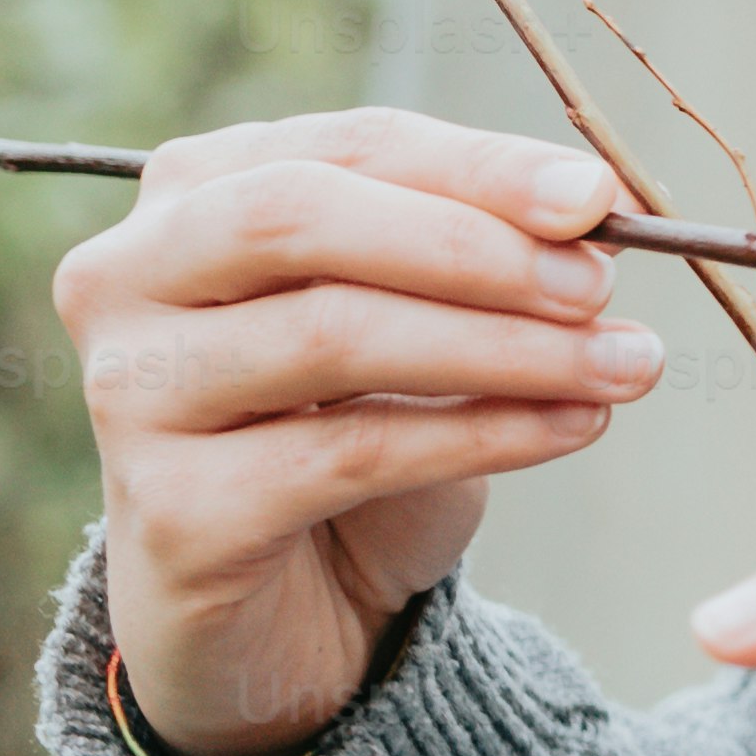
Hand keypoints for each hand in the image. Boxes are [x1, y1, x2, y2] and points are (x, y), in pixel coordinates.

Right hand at [60, 112, 658, 755]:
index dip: (480, 165)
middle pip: (299, 219)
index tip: (599, 195)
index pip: (348, 147)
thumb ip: (484, 250)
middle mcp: (127, 279)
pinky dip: (484, 434)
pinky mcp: (172, 511)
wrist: (285, 607)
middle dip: (470, 246)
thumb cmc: (350, 433)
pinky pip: (350, 454)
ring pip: (329, 337)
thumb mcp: (419, 320)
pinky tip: (575, 427)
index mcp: (191, 195)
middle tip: (601, 286)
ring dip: (505, 347)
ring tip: (627, 365)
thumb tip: (598, 204)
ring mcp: (132, 395)